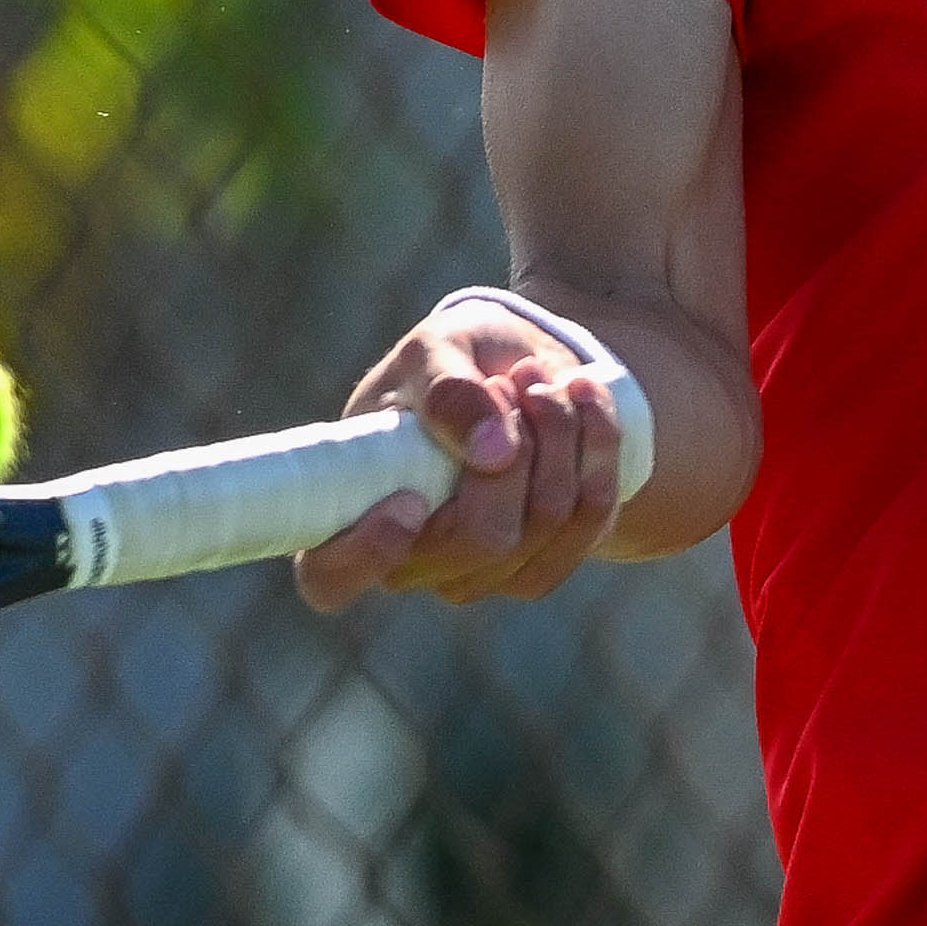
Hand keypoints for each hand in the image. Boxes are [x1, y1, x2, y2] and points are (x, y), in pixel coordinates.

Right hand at [289, 296, 625, 611]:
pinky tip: (585, 399)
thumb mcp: (437, 347)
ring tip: (545, 378)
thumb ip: (448, 389)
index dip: (364, 555)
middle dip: (518, 448)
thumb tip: (493, 452)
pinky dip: (598, 449)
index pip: (328, 578)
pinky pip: (589, 519)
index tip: (406, 501)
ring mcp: (479, 573)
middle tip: (514, 379)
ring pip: (545, 524)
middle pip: (481, 540)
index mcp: (347, 511)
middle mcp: (410, 562)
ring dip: (561, 435)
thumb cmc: (451, 358)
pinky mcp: (542, 563)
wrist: (514, 367)